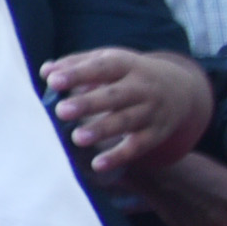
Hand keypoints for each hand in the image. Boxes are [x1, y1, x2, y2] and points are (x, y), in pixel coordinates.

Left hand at [43, 47, 209, 174]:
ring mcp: (151, 111)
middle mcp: (141, 87)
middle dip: (88, 103)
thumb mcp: (108, 60)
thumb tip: (46, 71)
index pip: (101, 67)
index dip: (77, 74)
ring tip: (77, 138)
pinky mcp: (156, 133)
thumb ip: (77, 64)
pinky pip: (138, 146)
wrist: (180, 89)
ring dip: (102, 130)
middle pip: (115, 96)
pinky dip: (119, 156)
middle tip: (62, 111)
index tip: (53, 81)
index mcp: (126, 65)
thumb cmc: (128, 74)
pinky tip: (97, 165)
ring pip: (126, 121)